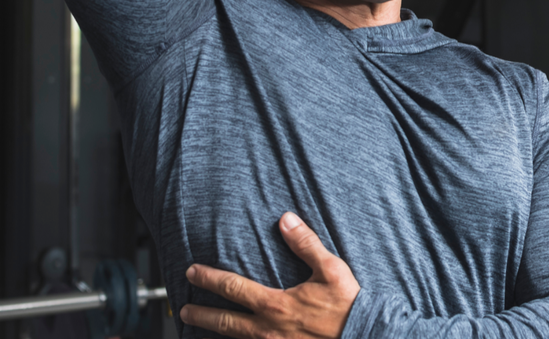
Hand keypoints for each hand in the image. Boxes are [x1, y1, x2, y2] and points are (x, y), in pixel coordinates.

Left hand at [180, 212, 359, 338]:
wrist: (364, 337)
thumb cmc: (348, 307)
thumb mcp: (331, 269)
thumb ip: (305, 244)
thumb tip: (286, 220)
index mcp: (276, 305)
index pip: (233, 288)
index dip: (209, 279)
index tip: (193, 273)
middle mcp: (267, 330)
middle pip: (224, 322)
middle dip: (201, 313)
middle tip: (184, 309)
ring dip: (215, 333)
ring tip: (200, 328)